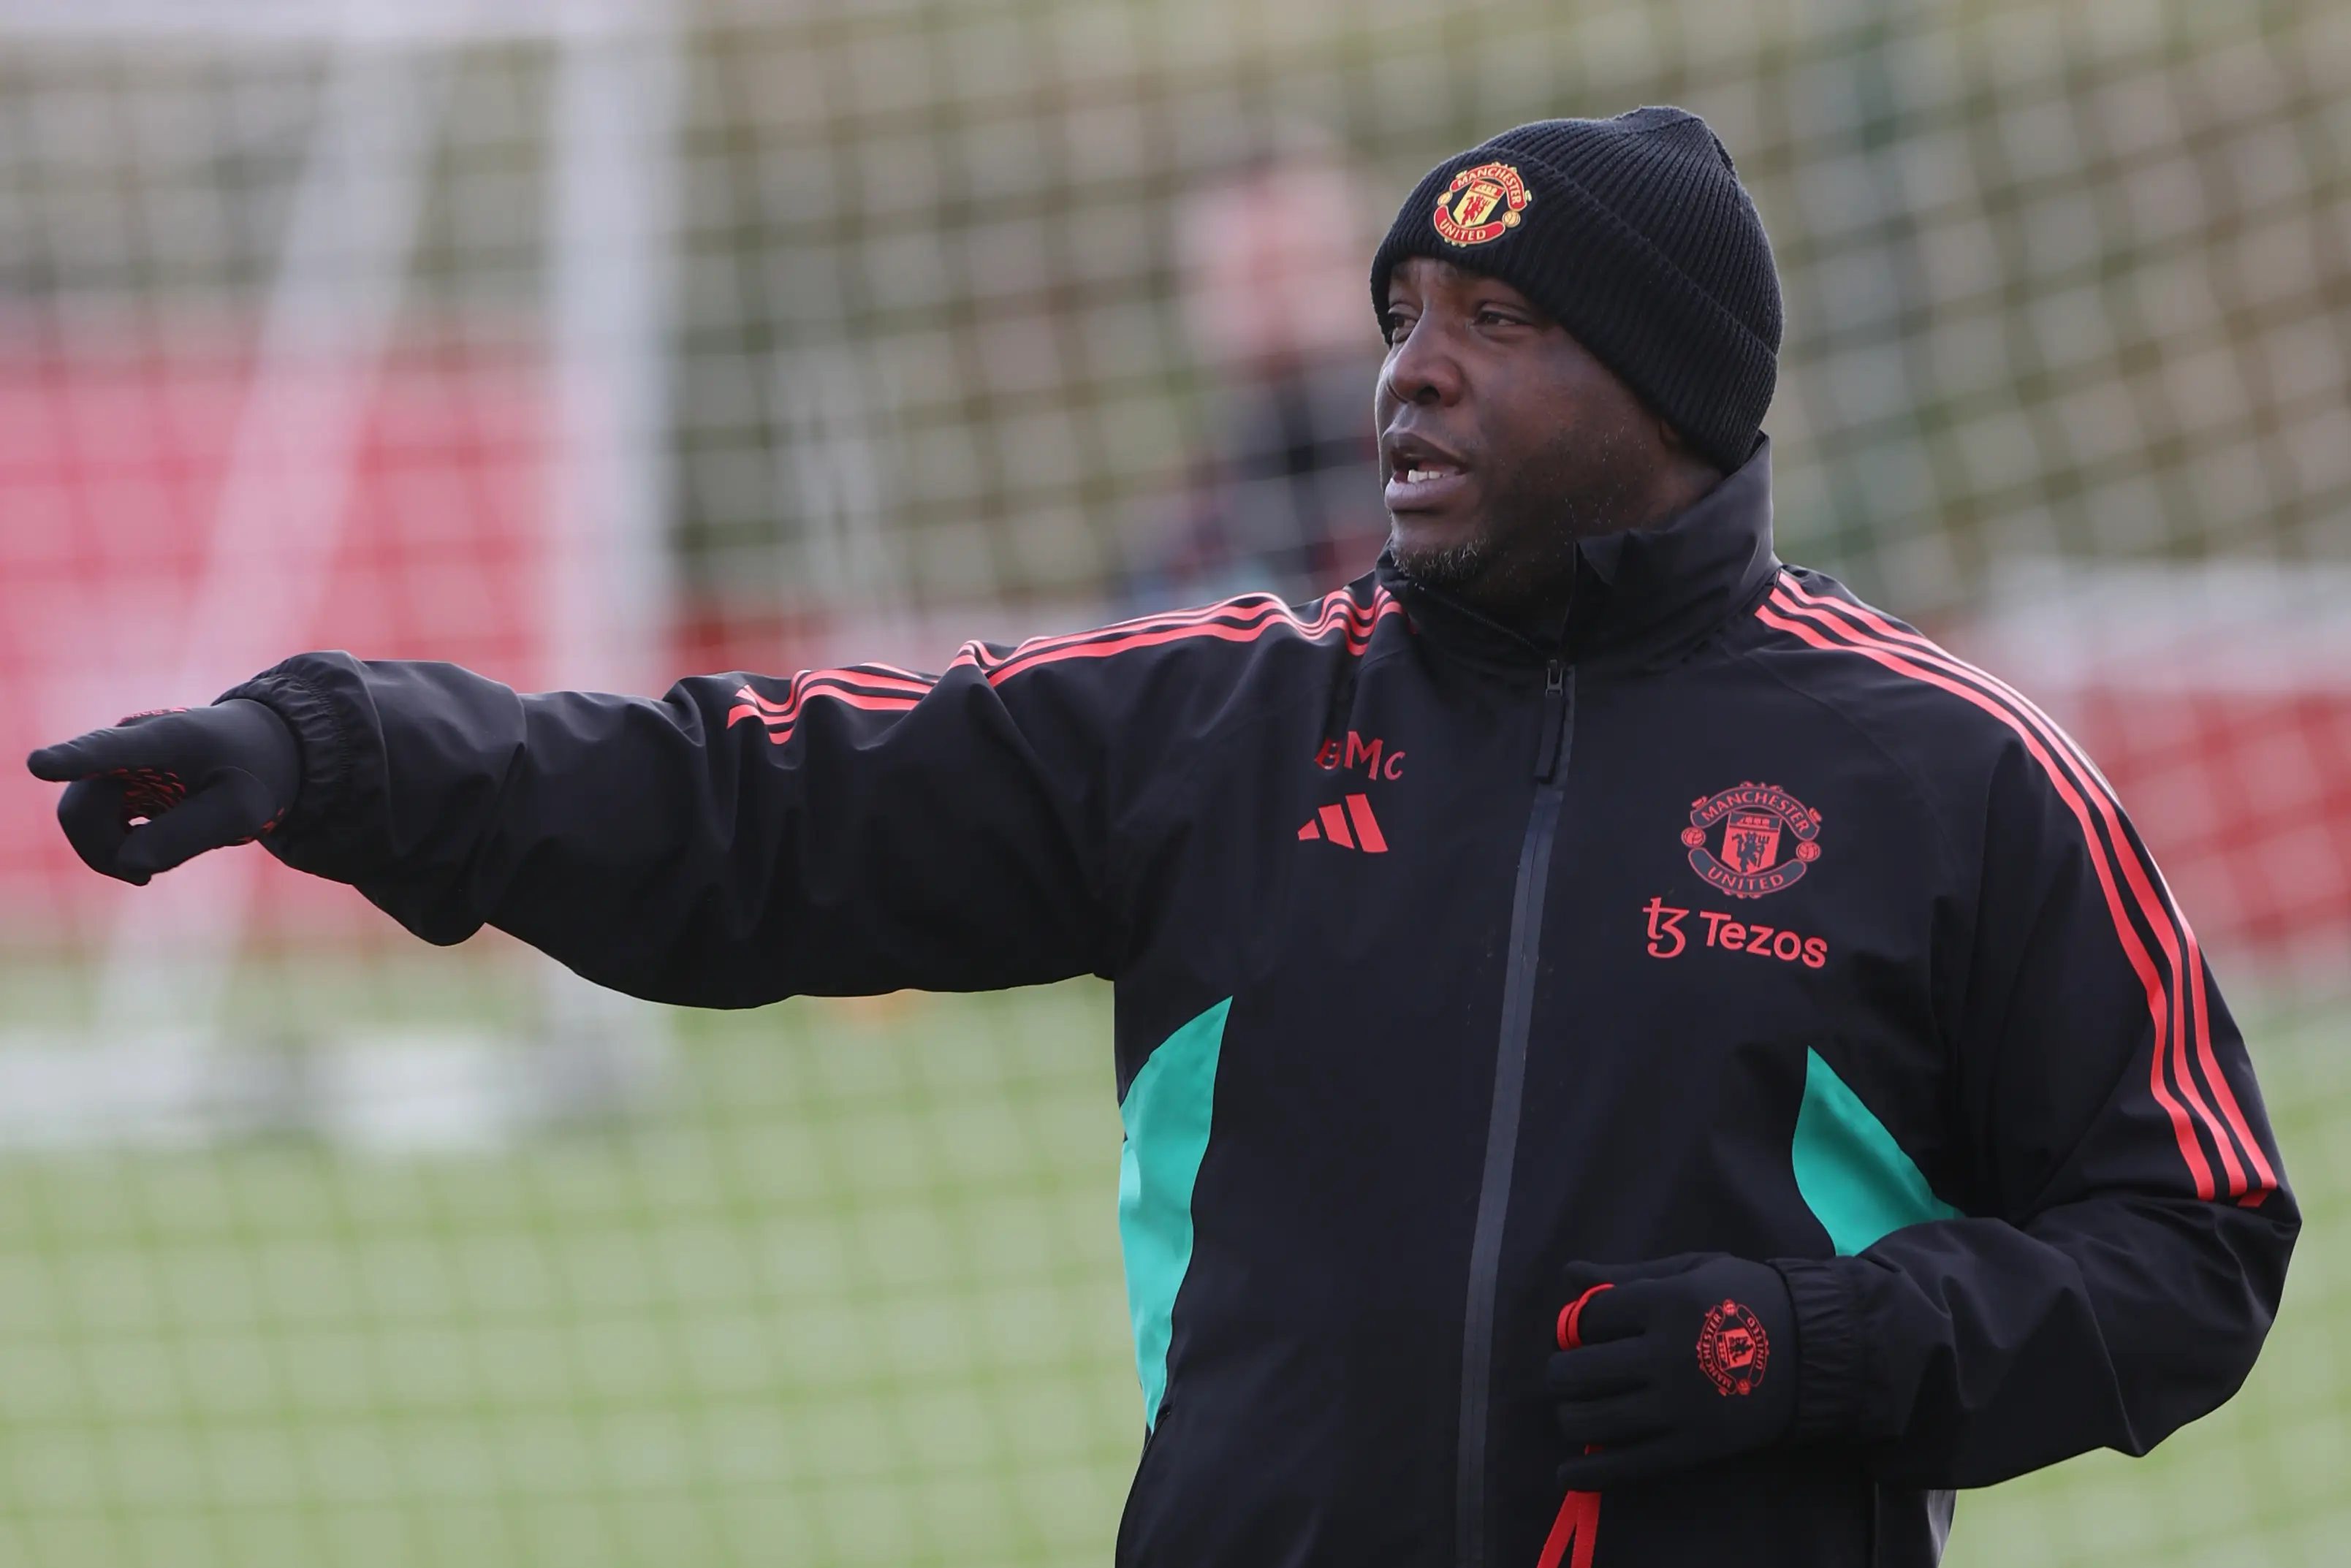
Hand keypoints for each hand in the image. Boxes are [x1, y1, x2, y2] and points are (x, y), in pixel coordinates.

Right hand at [26, 699, 300, 885]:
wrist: (253, 747)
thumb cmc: (251, 773)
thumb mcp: (243, 809)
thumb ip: (189, 835)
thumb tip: (129, 864)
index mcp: (166, 739)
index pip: (111, 750)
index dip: (73, 760)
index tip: (40, 765)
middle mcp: (127, 743)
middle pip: (82, 810)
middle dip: (105, 853)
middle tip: (144, 879)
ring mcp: (112, 760)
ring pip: (80, 818)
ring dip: (110, 852)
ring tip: (152, 864)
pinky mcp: (109, 777)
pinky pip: (89, 821)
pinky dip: (112, 846)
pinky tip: (144, 852)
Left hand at [1547, 1253, 1796, 1488]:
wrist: (1816, 1351)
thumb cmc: (1748, 1299)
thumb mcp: (1692, 1270)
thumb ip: (1627, 1275)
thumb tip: (1567, 1275)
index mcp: (1665, 1303)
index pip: (1589, 1319)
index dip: (1578, 1324)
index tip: (1587, 1330)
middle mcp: (1665, 1355)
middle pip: (1578, 1371)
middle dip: (1562, 1373)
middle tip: (1567, 1373)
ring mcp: (1679, 1406)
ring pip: (1594, 1419)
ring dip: (1571, 1415)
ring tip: (1574, 1410)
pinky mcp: (1695, 1445)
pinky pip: (1631, 1464)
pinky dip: (1592, 1471)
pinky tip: (1567, 1474)